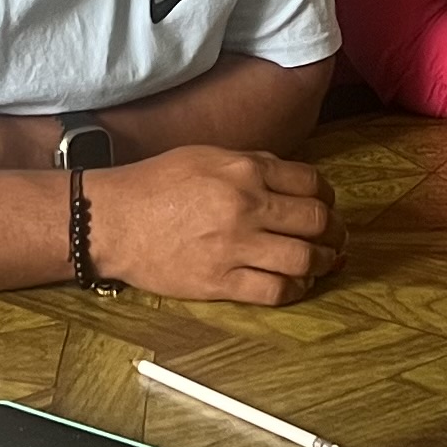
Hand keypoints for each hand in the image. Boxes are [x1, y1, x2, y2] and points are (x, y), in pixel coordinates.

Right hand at [84, 145, 340, 303]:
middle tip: (335, 238)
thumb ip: (251, 164)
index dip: (328, 197)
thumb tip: (289, 178)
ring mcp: (234, 246)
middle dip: (334, 231)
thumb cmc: (154, 185)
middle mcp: (245, 206)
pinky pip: (276, 291)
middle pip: (317, 221)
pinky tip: (295, 284)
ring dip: (322, 263)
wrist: (112, 220)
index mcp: (243, 170)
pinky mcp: (220, 282)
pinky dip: (296, 289)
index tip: (326, 206)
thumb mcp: (205, 156)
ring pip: (304, 259)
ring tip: (322, 263)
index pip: (312, 183)